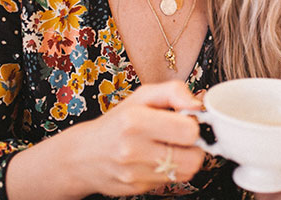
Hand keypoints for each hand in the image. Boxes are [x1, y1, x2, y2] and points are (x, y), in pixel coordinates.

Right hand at [69, 80, 206, 196]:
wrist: (82, 155)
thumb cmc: (118, 121)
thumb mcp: (143, 96)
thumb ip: (174, 91)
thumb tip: (199, 104)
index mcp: (136, 121)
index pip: (189, 131)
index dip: (193, 124)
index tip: (185, 120)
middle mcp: (133, 150)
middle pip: (194, 158)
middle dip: (194, 146)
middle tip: (181, 137)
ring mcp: (134, 173)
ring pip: (186, 173)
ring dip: (184, 159)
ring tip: (169, 147)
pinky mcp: (136, 189)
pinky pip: (169, 181)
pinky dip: (169, 170)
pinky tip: (156, 159)